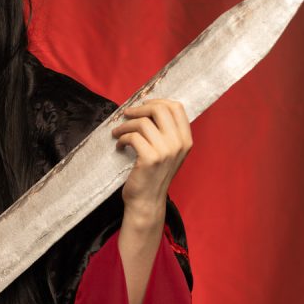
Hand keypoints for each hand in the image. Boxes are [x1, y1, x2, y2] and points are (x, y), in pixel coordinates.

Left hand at [111, 99, 192, 221]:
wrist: (147, 201)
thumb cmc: (153, 175)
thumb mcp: (168, 153)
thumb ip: (166, 132)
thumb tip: (149, 108)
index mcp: (186, 140)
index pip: (176, 107)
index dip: (157, 102)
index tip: (143, 106)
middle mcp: (179, 144)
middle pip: (160, 109)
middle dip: (139, 109)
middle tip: (126, 114)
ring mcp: (166, 151)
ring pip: (142, 123)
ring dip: (125, 125)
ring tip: (117, 133)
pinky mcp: (150, 158)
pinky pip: (132, 137)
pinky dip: (121, 139)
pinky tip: (119, 146)